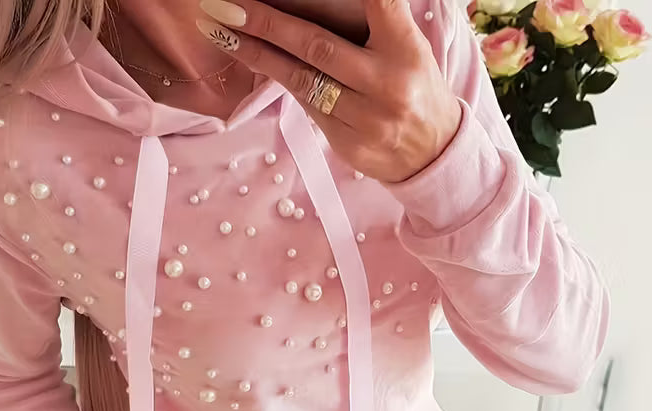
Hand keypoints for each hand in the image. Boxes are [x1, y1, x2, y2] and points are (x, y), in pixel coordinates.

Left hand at [197, 0, 462, 183]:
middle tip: (227, 5)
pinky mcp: (348, 145)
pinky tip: (251, 57)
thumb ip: (376, 21)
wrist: (432, 154)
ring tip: (220, 31)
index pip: (380, 6)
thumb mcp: (407, 47)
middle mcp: (388, 85)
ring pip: (302, 80)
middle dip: (267, 23)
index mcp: (407, 50)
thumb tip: (308, 5)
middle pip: (317, 47)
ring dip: (256, 54)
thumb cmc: (413, 87)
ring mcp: (366, 120)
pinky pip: (306, 106)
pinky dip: (280, 79)